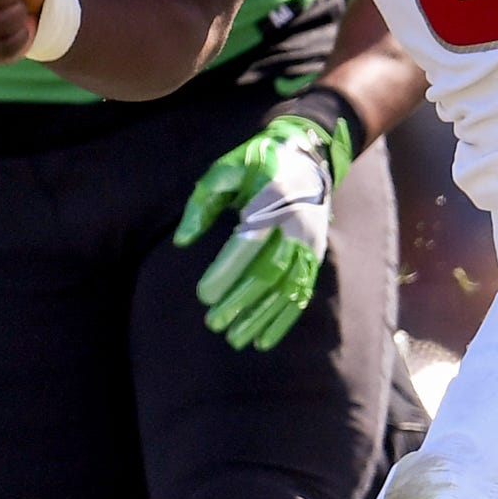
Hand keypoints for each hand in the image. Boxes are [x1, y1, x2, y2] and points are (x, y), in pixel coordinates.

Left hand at [174, 110, 348, 349]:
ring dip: (260, 317)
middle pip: (268, 271)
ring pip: (286, 288)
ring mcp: (310, 242)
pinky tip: (263, 340)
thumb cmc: (255, 164)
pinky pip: (301, 292)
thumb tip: (182, 242)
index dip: (227, 271)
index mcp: (271, 198)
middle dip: (240, 301)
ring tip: (234, 339)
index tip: (203, 295)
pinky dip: (283, 319)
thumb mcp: (224, 171)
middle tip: (212, 323)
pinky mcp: (316, 256)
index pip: (248, 242)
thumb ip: (201, 204)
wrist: (307, 158)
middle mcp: (296, 223)